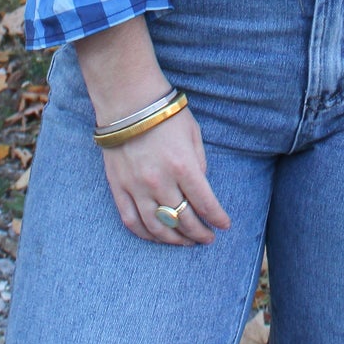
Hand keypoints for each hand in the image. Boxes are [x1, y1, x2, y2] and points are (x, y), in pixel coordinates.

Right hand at [73, 14, 230, 247]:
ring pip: (158, 227)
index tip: (223, 226)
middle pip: (183, 220)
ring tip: (185, 242)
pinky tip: (157, 237)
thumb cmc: (165, 114)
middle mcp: (160, 182)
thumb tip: (199, 191)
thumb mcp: (193, 134)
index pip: (205, 204)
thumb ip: (199, 165)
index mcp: (183, 167)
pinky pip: (131, 221)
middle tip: (207, 238)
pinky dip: (146, 235)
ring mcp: (137, 188)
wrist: (128, 100)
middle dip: (199, 233)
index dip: (217, 219)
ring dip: (175, 240)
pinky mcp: (119, 188)